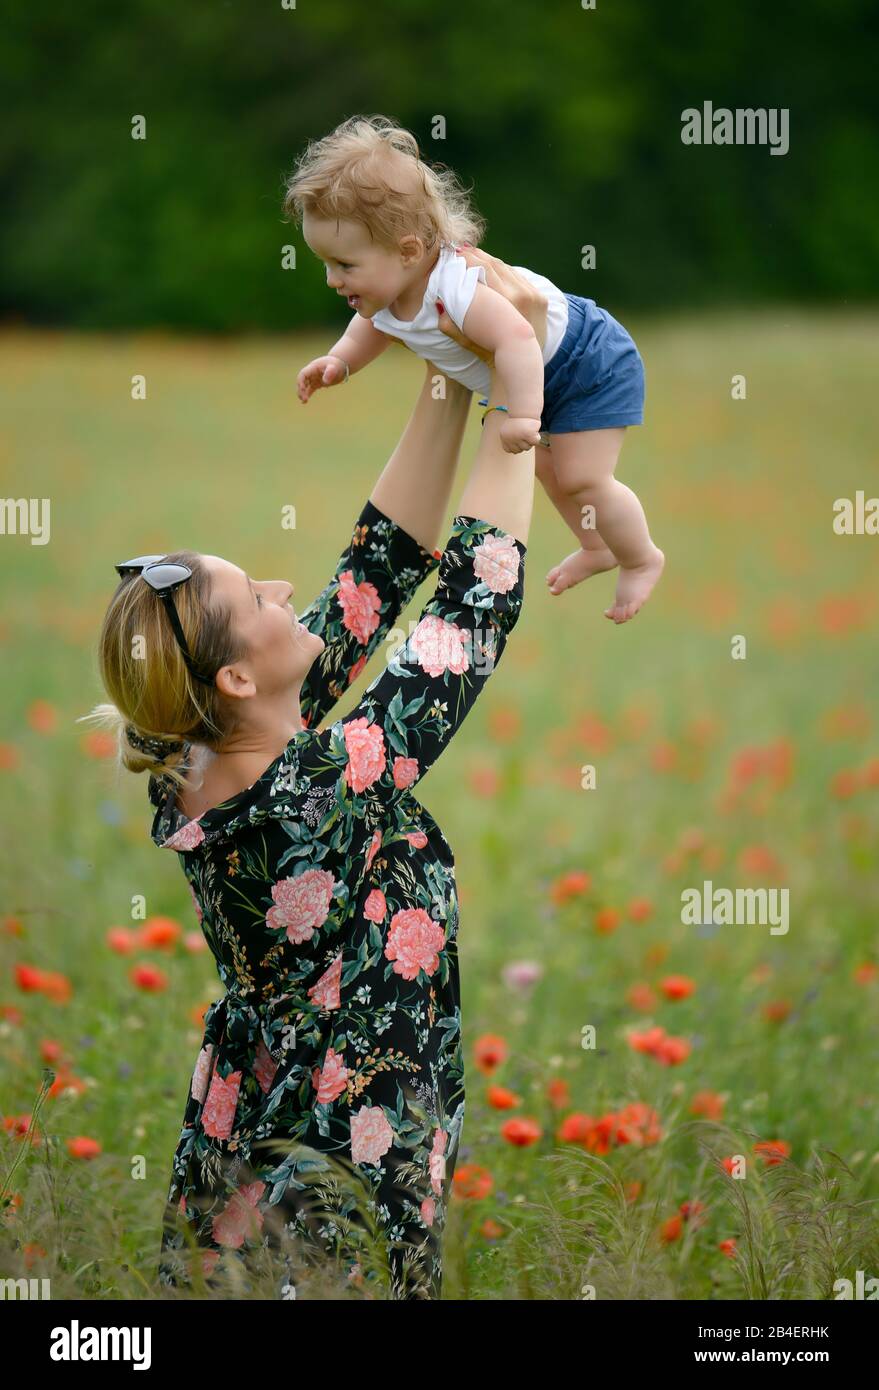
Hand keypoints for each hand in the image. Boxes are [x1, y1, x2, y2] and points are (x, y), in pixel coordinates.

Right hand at [297, 354, 347, 403]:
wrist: (340, 365)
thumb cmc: (336, 364)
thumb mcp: (334, 367)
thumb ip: (330, 372)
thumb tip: (325, 381)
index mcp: (313, 368)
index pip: (303, 374)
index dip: (301, 381)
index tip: (303, 389)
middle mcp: (311, 373)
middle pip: (302, 381)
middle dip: (301, 389)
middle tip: (304, 398)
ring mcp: (313, 378)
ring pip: (305, 386)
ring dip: (303, 393)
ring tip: (304, 401)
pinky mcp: (317, 383)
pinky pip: (310, 389)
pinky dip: (307, 395)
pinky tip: (304, 402)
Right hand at [436, 246, 548, 363]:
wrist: (524, 363)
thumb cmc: (492, 355)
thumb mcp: (470, 343)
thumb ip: (452, 327)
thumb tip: (438, 304)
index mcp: (506, 303)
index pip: (484, 269)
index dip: (468, 259)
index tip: (454, 254)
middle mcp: (522, 295)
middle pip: (496, 265)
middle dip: (477, 255)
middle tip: (461, 250)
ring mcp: (534, 295)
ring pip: (508, 269)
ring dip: (490, 260)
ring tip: (475, 256)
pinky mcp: (541, 297)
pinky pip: (519, 277)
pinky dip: (505, 271)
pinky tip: (493, 269)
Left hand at [499, 415, 542, 453]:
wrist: (526, 408)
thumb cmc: (520, 419)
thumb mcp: (511, 429)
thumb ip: (512, 440)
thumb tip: (515, 452)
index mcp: (503, 436)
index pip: (510, 450)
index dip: (516, 446)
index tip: (519, 437)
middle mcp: (509, 437)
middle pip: (519, 450)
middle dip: (524, 443)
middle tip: (525, 432)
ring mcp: (518, 436)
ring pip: (527, 447)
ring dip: (530, 440)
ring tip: (528, 430)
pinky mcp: (528, 434)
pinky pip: (535, 442)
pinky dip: (536, 437)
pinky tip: (534, 430)